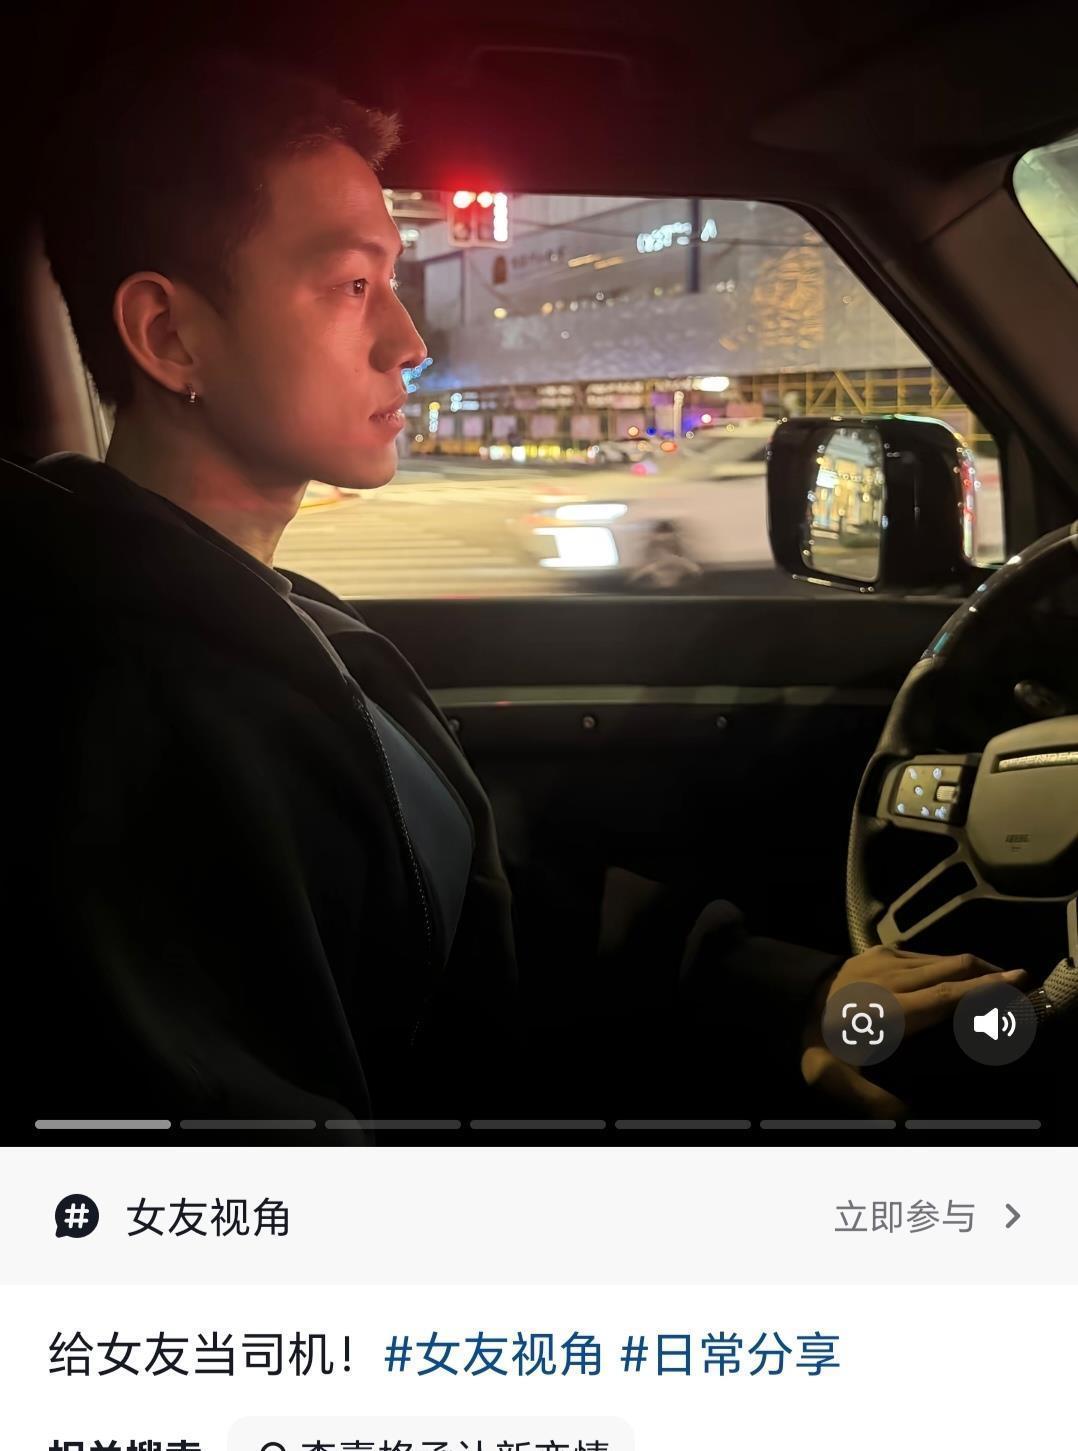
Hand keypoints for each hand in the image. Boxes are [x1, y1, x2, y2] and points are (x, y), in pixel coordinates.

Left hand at [801, 946, 1029, 1117]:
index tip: (1017, 981)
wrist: (780, 996)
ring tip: (993, 981)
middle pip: (952, 968)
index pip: (946, 996)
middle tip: (1018, 984)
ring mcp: (884, 960)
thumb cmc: (811, 1041)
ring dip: (970, 967)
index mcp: (889, 1011)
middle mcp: (892, 980)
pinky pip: (922, 953)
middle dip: (989, 973)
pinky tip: (952, 975)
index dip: (983, 989)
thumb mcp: (832, 1077)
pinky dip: (945, 963)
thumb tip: (906, 1119)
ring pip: (941, 957)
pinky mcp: (876, 951)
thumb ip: (871, 1100)